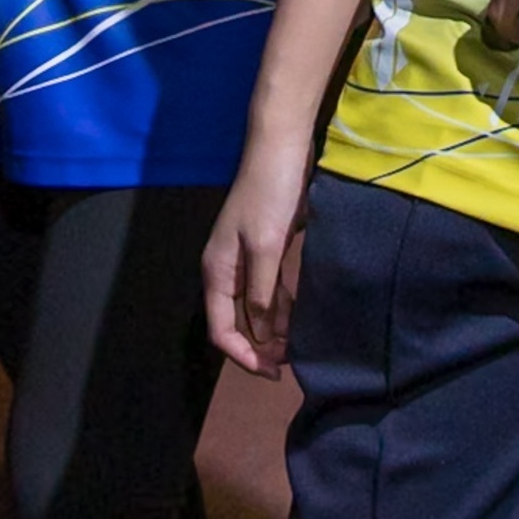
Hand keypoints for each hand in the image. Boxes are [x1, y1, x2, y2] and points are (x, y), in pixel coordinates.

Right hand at [202, 148, 312, 375]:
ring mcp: (245, 260)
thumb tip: (261, 334)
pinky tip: (301, 317)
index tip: (272, 373)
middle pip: (236, 323)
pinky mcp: (264, 250)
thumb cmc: (271, 193)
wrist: (281, 146)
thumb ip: (261, 293)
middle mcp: (226, 270)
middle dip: (260, 347)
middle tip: (290, 363)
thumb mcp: (266, 246)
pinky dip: (281, 307)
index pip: (221, 330)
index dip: (244, 356)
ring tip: (300, 345)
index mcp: (217, 271)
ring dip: (273, 330)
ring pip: (254, 309)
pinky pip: (268, 290)